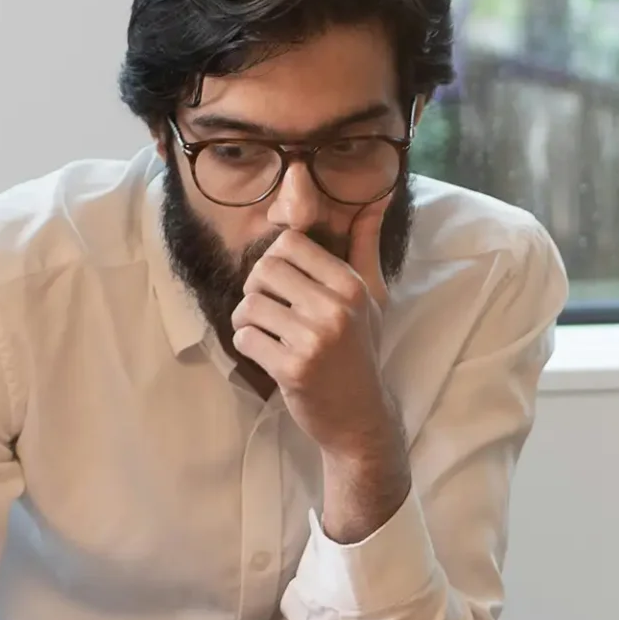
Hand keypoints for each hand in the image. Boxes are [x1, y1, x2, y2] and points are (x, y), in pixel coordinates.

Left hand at [232, 226, 398, 465]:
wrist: (360, 417)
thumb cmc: (360, 353)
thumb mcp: (372, 300)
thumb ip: (365, 249)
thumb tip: (373, 202)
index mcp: (351, 287)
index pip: (291, 243)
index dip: (275, 259)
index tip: (281, 283)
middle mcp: (334, 308)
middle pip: (264, 269)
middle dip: (256, 287)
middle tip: (267, 308)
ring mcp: (313, 339)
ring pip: (250, 304)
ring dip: (246, 319)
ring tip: (262, 332)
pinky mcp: (292, 368)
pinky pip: (245, 338)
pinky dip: (246, 344)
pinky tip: (264, 353)